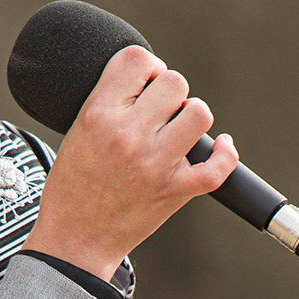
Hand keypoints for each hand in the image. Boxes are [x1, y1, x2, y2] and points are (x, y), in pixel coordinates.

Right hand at [22, 45, 238, 280]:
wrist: (73, 239)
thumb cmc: (72, 185)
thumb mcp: (77, 128)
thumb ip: (110, 99)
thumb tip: (149, 77)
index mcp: (99, 114)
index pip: (136, 59)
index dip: (147, 65)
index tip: (145, 80)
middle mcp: (128, 135)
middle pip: (174, 81)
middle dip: (169, 92)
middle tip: (158, 110)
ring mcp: (154, 164)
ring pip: (199, 113)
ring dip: (191, 116)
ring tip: (176, 129)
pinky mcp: (174, 191)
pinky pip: (216, 168)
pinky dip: (226, 155)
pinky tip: (221, 146)